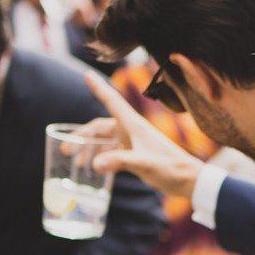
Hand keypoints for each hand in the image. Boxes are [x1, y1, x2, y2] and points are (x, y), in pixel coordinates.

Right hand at [80, 69, 207, 199]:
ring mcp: (133, 143)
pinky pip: (112, 151)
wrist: (188, 180)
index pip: (112, 102)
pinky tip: (93, 167)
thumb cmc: (170, 168)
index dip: (99, 88)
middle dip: (82, 136)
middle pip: (100, 127)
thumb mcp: (144, 163)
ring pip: (105, 140)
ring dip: (89, 148)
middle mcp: (132, 131)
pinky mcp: (136, 155)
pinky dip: (101, 156)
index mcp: (133, 125)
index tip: (87, 74)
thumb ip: (120, 162)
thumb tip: (95, 164)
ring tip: (75, 162)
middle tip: (65, 150)